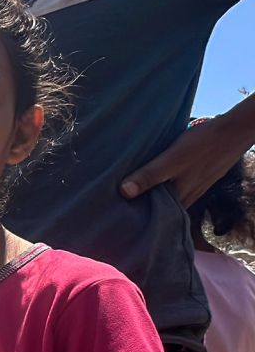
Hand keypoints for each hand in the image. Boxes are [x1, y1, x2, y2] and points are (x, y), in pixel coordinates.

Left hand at [120, 114, 253, 207]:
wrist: (235, 130)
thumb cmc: (203, 144)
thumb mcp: (172, 159)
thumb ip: (150, 175)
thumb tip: (124, 192)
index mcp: (179, 197)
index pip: (154, 217)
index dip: (136, 220)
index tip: (116, 220)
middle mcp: (187, 197)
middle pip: (160, 210)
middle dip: (141, 211)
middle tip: (116, 211)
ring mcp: (194, 188)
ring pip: (169, 199)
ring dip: (152, 199)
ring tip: (129, 199)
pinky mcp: (198, 178)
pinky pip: (177, 189)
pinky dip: (164, 189)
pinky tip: (154, 183)